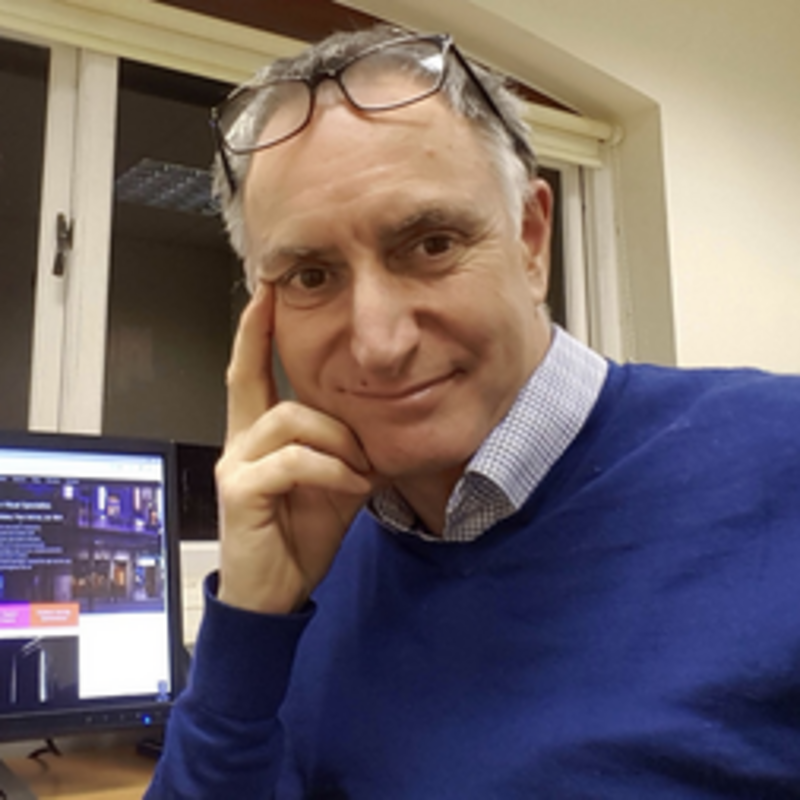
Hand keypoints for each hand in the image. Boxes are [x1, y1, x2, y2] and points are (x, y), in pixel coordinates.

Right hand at [216, 283, 373, 613]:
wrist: (275, 593)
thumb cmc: (300, 536)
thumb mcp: (334, 483)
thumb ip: (344, 448)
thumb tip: (377, 423)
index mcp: (258, 437)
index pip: (249, 372)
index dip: (254, 332)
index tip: (266, 291)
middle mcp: (238, 444)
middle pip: (261, 384)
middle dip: (297, 375)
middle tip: (339, 405)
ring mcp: (234, 465)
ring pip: (290, 419)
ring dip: (337, 442)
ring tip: (359, 470)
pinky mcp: (240, 491)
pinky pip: (293, 460)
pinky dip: (331, 470)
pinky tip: (351, 487)